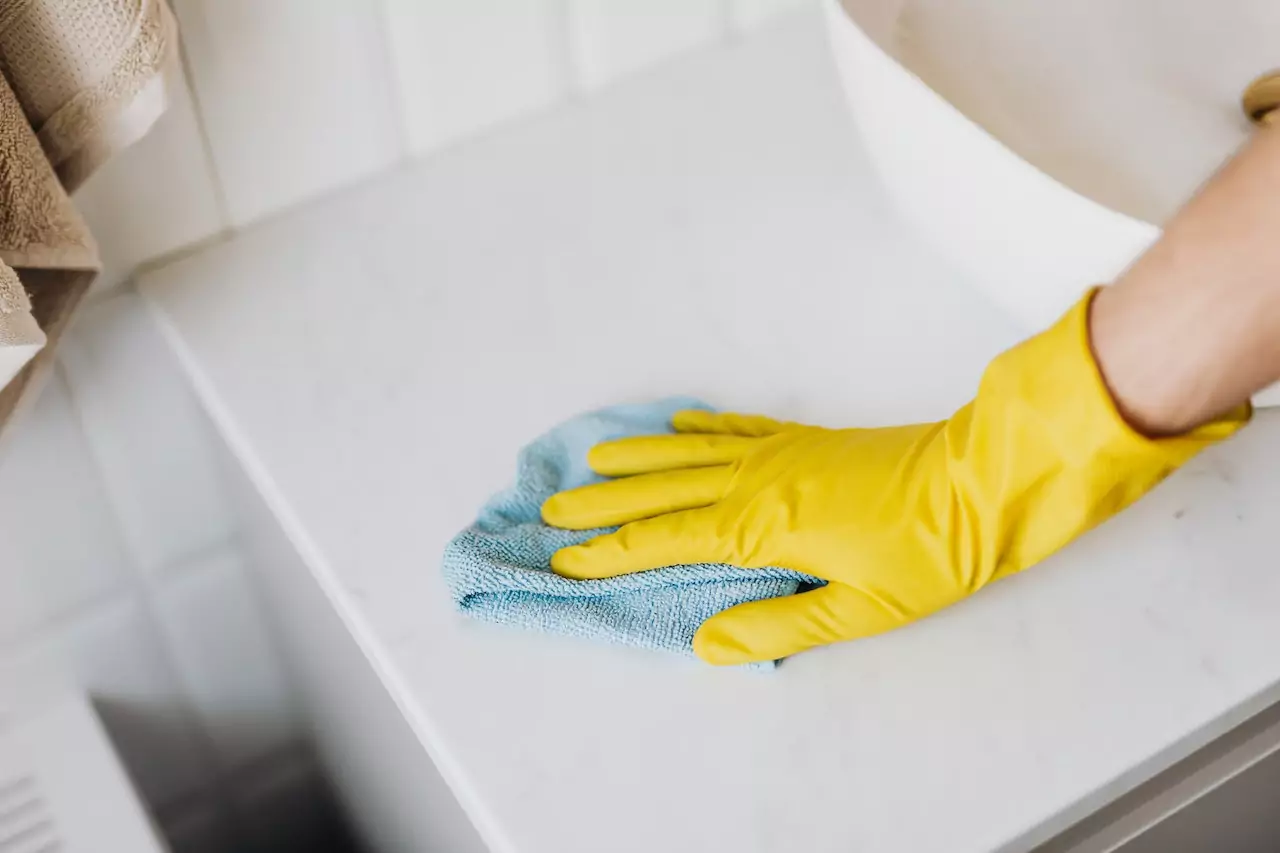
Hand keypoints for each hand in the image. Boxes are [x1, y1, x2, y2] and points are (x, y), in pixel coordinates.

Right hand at [542, 293, 1247, 664]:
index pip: (668, 541)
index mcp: (765, 527)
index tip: (565, 557)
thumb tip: (706, 643)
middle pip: (663, 493)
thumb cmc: (931, 551)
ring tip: (590, 462)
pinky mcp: (804, 439)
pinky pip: (734, 429)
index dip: (612, 552)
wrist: (983, 479)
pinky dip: (696, 428)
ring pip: (687, 455)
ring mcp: (779, 454)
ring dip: (635, 461)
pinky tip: (674, 426)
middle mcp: (759, 482)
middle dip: (602, 504)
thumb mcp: (861, 610)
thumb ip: (779, 626)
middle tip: (549, 508)